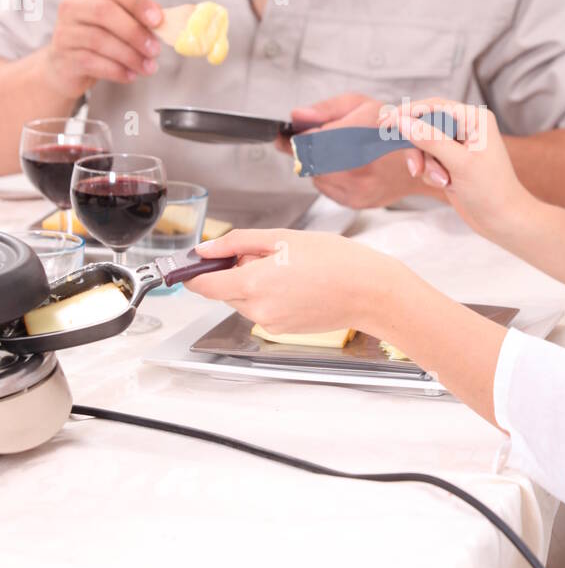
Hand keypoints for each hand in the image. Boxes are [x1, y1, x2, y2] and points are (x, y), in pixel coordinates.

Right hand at [42, 0, 163, 99]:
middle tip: (155, 49)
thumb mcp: (117, 22)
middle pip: (105, 12)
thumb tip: (167, 22)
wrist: (66, 67)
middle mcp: (74, 7)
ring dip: (130, 55)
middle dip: (135, 32)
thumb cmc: (98, 40)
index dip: (139, 3)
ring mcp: (65, 32)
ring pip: (99, 40)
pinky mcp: (64, 57)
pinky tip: (130, 75)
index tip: (158, 20)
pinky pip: (92, 62)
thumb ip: (139, 18)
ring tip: (148, 67)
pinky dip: (116, 70)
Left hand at [184, 228, 389, 334]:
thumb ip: (237, 242)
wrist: (369, 291)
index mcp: (253, 282)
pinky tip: (297, 284)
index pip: (204, 285)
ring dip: (254, 284)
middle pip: (225, 291)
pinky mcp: (282, 330)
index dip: (195, 273)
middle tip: (268, 254)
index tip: (192, 265)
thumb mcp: (282, 237)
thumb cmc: (335, 260)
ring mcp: (270, 323)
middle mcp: (257, 308)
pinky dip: (271, 296)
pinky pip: (263, 310)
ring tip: (289, 269)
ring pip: (245, 300)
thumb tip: (205, 250)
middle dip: (235, 272)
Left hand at [277, 92, 443, 209]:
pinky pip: (326, 189)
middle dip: (305, 152)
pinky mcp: (356, 201)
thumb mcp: (361, 104)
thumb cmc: (391, 130)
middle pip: (308, 162)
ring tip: (336, 153)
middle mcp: (356, 166)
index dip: (293, 138)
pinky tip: (344, 168)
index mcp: (357, 136)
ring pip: (315, 177)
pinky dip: (327, 178)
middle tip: (307, 142)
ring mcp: (356, 188)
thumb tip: (296, 116)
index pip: (309, 141)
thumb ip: (326, 109)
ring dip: (316, 165)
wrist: (421, 161)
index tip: (284, 136)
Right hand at [391, 96, 529, 240]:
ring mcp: (458, 145)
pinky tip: (444, 184)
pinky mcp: (451, 161)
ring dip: (426, 164)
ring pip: (424, 145)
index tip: (386, 124)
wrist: (503, 220)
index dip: (408, 113)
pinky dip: (430, 172)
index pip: (434, 106)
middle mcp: (467, 127)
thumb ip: (430, 140)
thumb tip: (401, 121)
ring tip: (440, 181)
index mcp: (474, 118)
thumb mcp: (459, 163)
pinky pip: (428, 159)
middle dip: (420, 148)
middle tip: (415, 168)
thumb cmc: (490, 191)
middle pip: (425, 125)